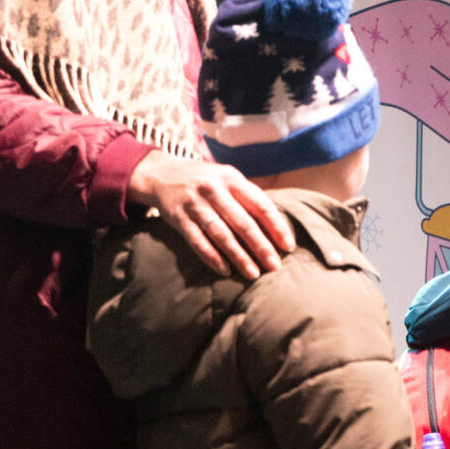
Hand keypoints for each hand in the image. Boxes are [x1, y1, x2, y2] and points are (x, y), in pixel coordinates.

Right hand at [129, 149, 293, 279]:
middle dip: (261, 247)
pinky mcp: (178, 218)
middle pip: (243, 223)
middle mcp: (214, 189)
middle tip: (275, 266)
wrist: (161, 175)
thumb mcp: (227, 178)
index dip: (277, 227)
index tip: (288, 246)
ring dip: (239, 257)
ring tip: (253, 274)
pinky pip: (198, 242)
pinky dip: (213, 258)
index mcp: (231, 178)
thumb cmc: (205, 180)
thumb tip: (278, 225)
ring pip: (221, 235)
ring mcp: (195, 204)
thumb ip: (248, 197)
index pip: (260, 204)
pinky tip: (226, 271)